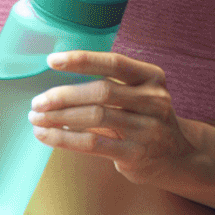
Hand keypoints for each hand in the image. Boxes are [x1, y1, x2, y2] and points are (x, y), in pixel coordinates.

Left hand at [30, 50, 196, 185]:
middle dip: (64, 95)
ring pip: (95, 117)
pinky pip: (93, 143)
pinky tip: (46, 135)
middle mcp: (153, 99)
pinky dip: (64, 139)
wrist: (178, 155)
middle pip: (102, 91)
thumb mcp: (140, 96)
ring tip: (36, 118)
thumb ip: (110, 87)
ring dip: (60, 117)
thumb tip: (59, 85)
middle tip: (38, 101)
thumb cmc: (148, 120)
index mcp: (152, 77)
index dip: (82, 59)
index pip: (115, 63)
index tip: (52, 60)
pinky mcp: (136, 153)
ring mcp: (147, 127)